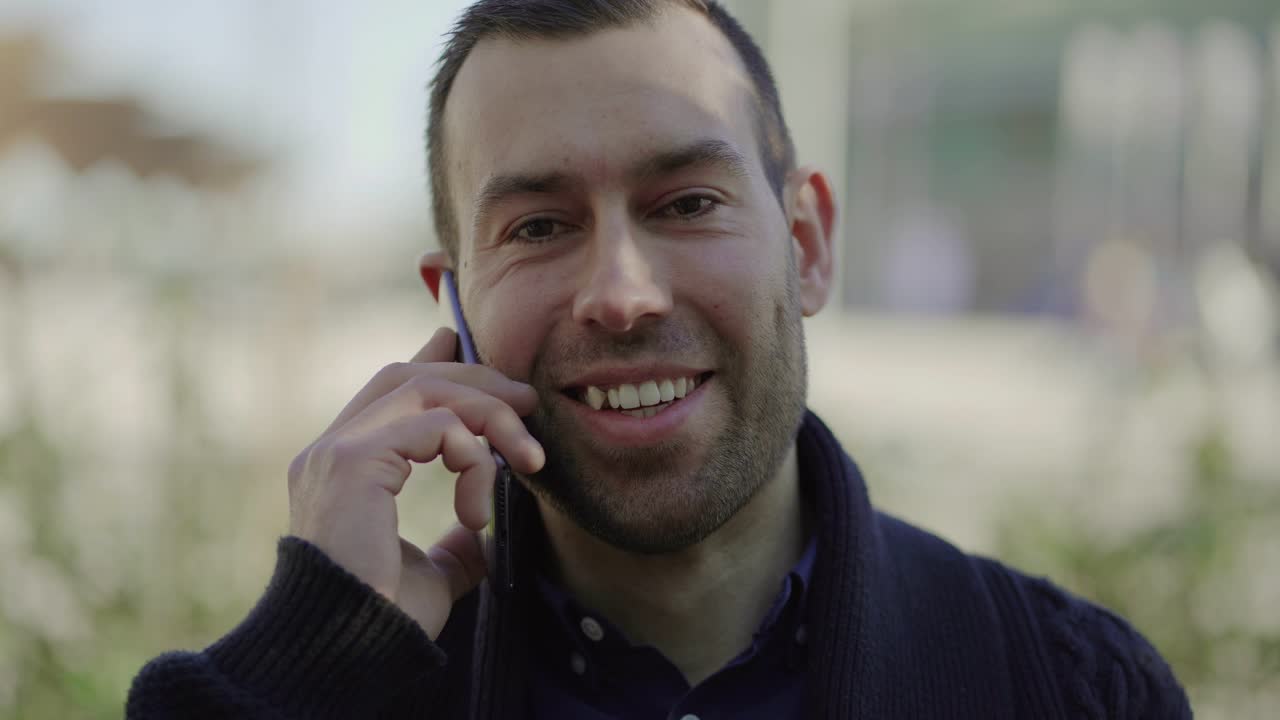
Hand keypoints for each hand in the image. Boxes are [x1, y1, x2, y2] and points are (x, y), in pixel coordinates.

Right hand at [286, 327, 543, 638]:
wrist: (347, 651)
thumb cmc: (383, 619)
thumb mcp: (432, 573)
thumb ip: (454, 543)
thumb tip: (481, 531)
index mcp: (341, 469)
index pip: (387, 391)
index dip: (429, 360)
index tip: (461, 341)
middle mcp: (329, 450)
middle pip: (407, 376)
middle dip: (473, 378)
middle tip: (525, 398)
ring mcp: (336, 452)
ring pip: (423, 388)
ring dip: (487, 413)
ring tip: (527, 453)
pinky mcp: (352, 462)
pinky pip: (433, 427)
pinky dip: (471, 455)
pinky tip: (478, 505)